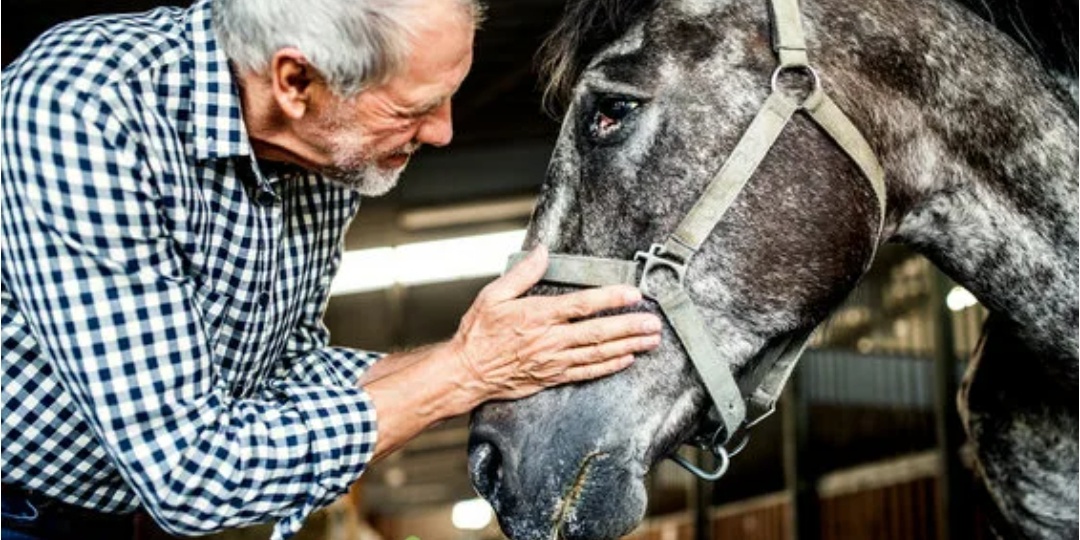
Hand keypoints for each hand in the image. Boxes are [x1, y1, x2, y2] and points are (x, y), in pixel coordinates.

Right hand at [449, 245, 661, 403]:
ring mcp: (553, 360)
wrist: (466, 372)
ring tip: (650, 341)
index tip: (632, 293)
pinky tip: (626, 360)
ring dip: (627, 346)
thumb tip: (541, 251)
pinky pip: (586, 373)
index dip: (610, 298)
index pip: (582, 305)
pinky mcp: (552, 377)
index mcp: (538, 315)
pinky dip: (608, 367)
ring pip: (598, 353)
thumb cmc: (478, 333)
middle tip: (654, 323)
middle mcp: (550, 339)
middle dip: (630, 326)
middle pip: (598, 332)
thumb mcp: (493, 295)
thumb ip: (522, 273)